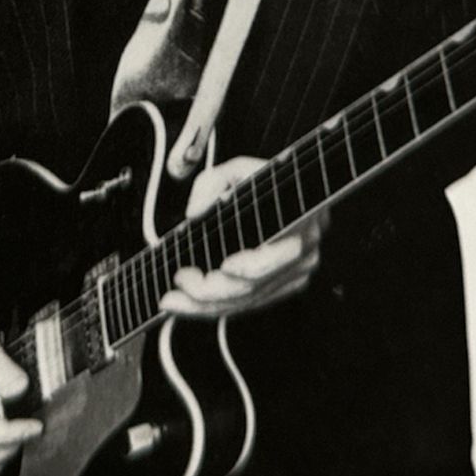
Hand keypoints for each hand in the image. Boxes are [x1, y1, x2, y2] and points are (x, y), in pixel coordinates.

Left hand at [159, 156, 325, 316]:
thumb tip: (194, 212)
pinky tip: (193, 303)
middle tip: (180, 280)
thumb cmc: (267, 181)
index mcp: (298, 221)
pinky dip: (220, 306)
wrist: (294, 194)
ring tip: (174, 300)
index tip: (223, 266)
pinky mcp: (284, 285)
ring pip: (249, 301)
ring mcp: (295, 273)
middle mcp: (302, 253)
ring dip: (207, 306)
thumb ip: (213, 183)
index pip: (280, 253)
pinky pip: (250, 303)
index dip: (251, 266)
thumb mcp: (239, 168)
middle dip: (211, 292)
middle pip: (255, 286)